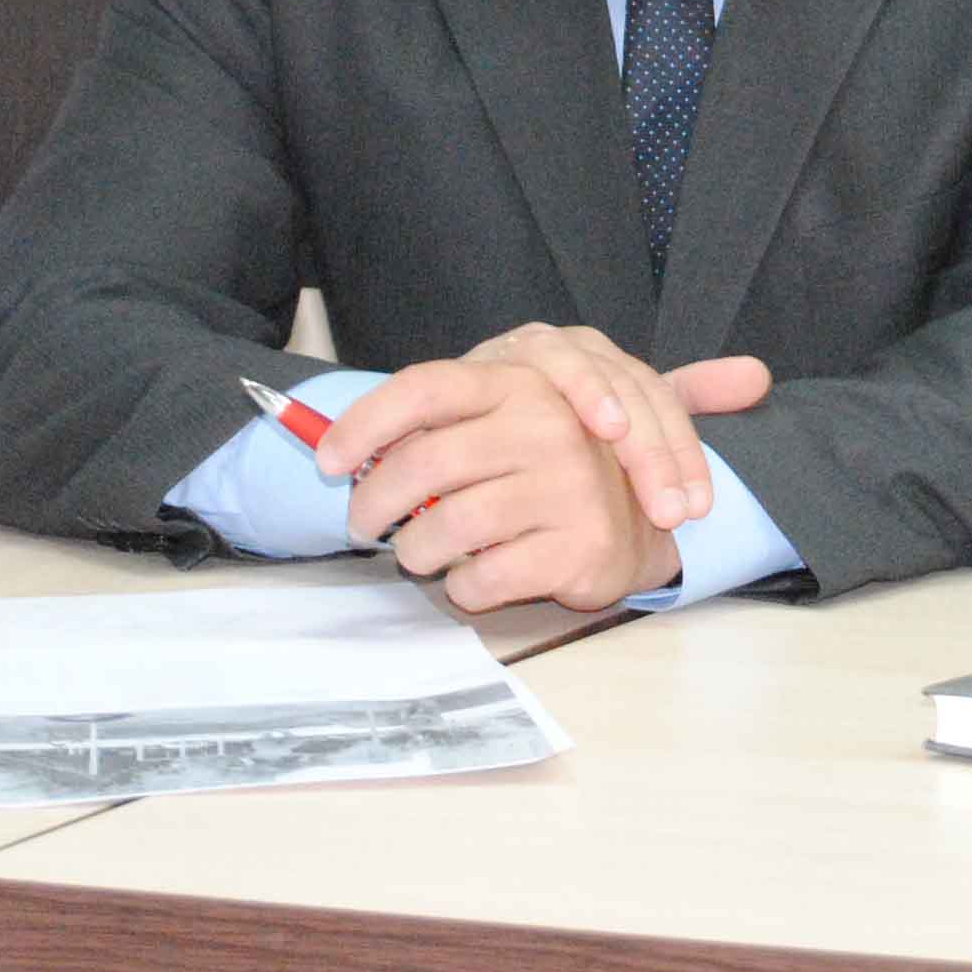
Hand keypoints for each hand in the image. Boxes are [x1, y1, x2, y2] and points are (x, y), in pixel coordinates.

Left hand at [317, 355, 740, 612]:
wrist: (644, 519)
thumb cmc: (548, 471)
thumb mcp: (502, 424)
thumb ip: (433, 423)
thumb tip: (326, 444)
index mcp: (523, 384)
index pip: (424, 387)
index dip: (363, 423)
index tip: (326, 461)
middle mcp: (548, 425)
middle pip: (420, 464)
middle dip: (371, 505)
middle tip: (363, 525)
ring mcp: (568, 485)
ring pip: (442, 528)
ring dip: (414, 551)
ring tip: (420, 552)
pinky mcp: (579, 545)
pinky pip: (479, 579)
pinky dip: (462, 588)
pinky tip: (474, 577)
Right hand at [458, 322, 770, 531]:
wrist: (454, 412)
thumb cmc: (543, 418)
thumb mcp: (618, 410)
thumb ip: (687, 392)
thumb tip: (760, 374)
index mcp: (610, 360)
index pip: (662, 401)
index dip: (683, 452)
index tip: (696, 509)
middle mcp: (572, 348)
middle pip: (631, 388)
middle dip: (655, 450)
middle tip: (672, 511)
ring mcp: (523, 352)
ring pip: (581, 371)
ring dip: (606, 409)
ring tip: (626, 451)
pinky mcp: (470, 367)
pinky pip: (504, 379)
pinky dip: (540, 400)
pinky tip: (568, 435)